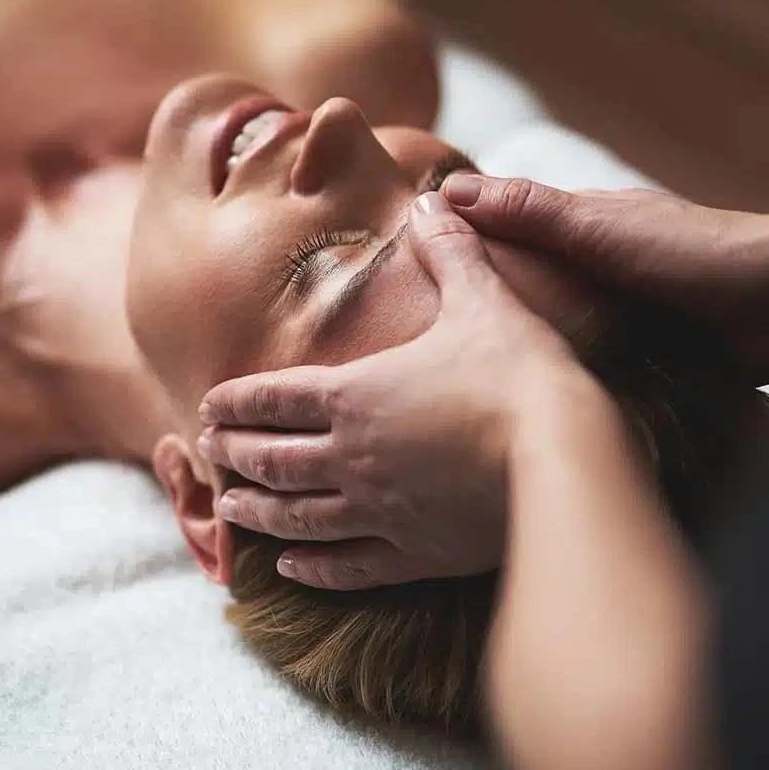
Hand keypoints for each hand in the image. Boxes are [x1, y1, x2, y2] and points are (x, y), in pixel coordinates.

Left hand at [195, 191, 592, 589]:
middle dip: (234, 453)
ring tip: (230, 511)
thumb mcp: (482, 297)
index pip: (273, 398)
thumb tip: (432, 200)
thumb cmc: (518, 371)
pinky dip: (311, 569)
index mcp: (355, 394)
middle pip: (271, 458)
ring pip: (295, 518)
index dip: (236, 401)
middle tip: (208, 452)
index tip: (207, 405)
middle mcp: (351, 457)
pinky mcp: (413, 555)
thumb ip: (449, 250)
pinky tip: (292, 569)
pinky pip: (345, 568)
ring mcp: (377, 512)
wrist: (561, 454)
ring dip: (255, 513)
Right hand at [439, 175, 768, 383]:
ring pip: (558, 333)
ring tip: (464, 395)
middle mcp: (600, 271)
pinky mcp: (651, 362)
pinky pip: (594, 370)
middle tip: (422, 356)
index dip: (456, 246)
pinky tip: (534, 411)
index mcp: (585, 229)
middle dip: (483, 312)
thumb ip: (529, 211)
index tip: (397, 279)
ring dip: (524, 353)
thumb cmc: (698, 254)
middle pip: (527, 287)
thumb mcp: (599, 227)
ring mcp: (626, 318)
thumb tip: (445, 190)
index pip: (505, 231)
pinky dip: (566, 381)